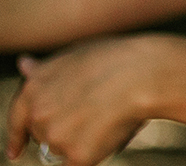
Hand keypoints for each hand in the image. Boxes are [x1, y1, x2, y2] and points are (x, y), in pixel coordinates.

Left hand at [6, 36, 174, 165]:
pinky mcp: (76, 155)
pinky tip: (112, 130)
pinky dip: (96, 152)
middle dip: (63, 130)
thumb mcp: (77, 55)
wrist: (145, 74)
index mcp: (33, 88)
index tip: (15, 152)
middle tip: (94, 111)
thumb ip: (47, 69)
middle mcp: (38, 114)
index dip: (16, 137)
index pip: (17, 120)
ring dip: (81, 140)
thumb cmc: (117, 59)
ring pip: (64, 149)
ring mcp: (55, 136)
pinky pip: (81, 161)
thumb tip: (23, 65)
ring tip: (109, 115)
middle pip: (45, 135)